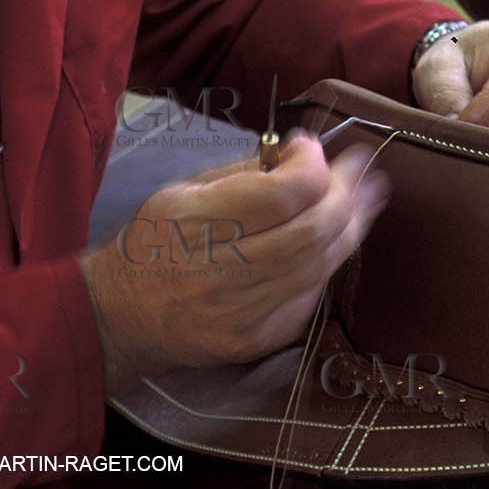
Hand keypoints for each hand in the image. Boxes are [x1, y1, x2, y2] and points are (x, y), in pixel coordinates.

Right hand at [79, 133, 389, 384]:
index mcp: (195, 223)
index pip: (280, 195)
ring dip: (352, 225)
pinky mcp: (257, 340)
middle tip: (362, 168)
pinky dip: (328, 261)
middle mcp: (221, 272)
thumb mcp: (182, 190)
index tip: (312, 148)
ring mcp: (243, 313)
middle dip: (346, 193)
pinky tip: (339, 238)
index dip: (311, 165)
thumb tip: (300, 153)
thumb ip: (244, 171)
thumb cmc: (153, 242)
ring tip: (369, 197)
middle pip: (310, 231)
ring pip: (319, 265)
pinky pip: (309, 295)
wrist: (119, 317)